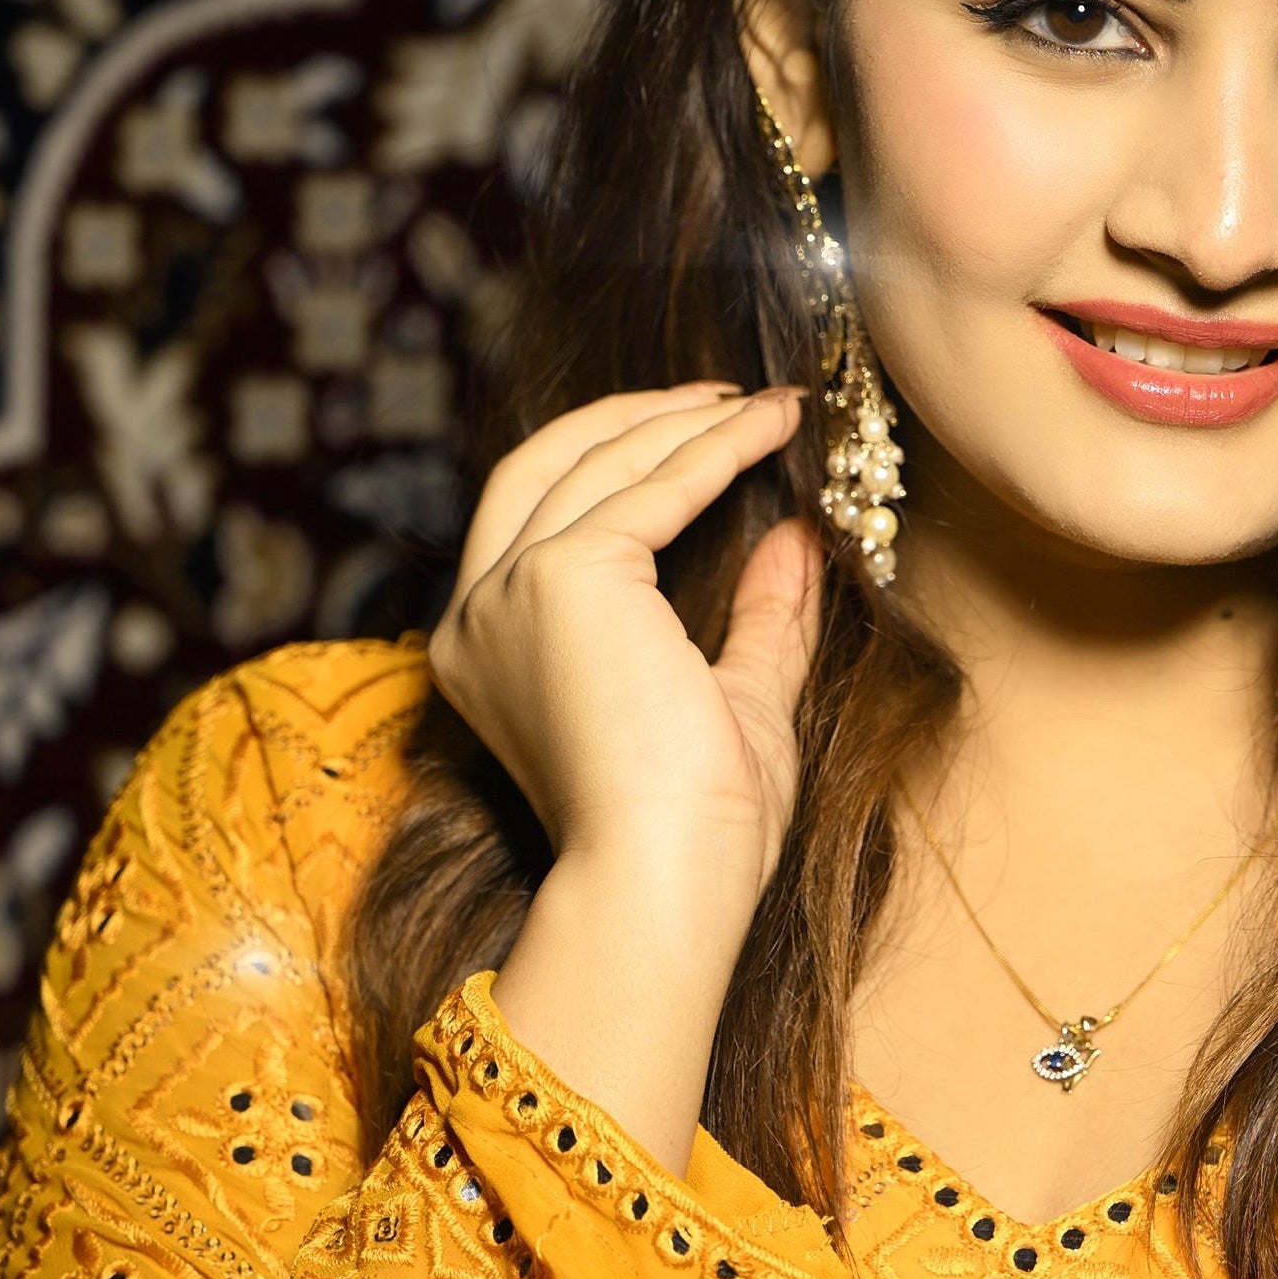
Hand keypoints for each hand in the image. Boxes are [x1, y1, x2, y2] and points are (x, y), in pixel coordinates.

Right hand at [428, 385, 825, 1164]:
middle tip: (725, 396)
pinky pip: (647, 489)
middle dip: (634, 417)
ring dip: (684, 421)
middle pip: (543, 464)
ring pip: (593, 463)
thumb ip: (760, 618)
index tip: (704, 432)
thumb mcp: (735, 700)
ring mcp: (507, 591)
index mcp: (493, 648)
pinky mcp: (559, 578)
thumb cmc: (694, 830)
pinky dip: (712, 452)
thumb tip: (799, 537)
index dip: (618, 460)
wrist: (666, 882)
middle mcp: (477, 613)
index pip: (540, 517)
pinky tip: (767, 432)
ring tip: (763, 405)